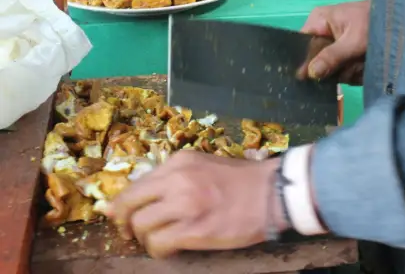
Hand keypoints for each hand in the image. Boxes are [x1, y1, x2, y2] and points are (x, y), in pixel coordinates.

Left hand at [106, 151, 285, 258]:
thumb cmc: (242, 180)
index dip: (124, 204)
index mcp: (179, 162)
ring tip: (160, 242)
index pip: (136, 184)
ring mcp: (185, 204)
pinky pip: (159, 244)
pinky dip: (160, 251)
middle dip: (125, 223)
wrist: (273, 192)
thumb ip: (176, 176)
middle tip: (131, 235)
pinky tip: (171, 251)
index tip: (124, 216)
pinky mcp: (194, 229)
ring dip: (146, 239)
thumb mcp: (204, 165)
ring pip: (142, 226)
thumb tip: (149, 196)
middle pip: (129, 204)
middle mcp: (177, 179)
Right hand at [297, 0, 369, 83]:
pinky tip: (365, 67)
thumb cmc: (373, 22)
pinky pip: (343, 68)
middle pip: (318, 61)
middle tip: (352, 66)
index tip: (314, 78)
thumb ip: (332, 57)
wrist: (399, 19)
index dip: (306, 62)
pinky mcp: (346, 53)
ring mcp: (335, 44)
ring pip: (332, 68)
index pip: (301, 45)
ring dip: (349, 71)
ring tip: (363, 64)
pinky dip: (355, 70)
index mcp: (318, 21)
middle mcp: (323, 32)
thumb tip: (310, 73)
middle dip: (336, 68)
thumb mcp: (353, 41)